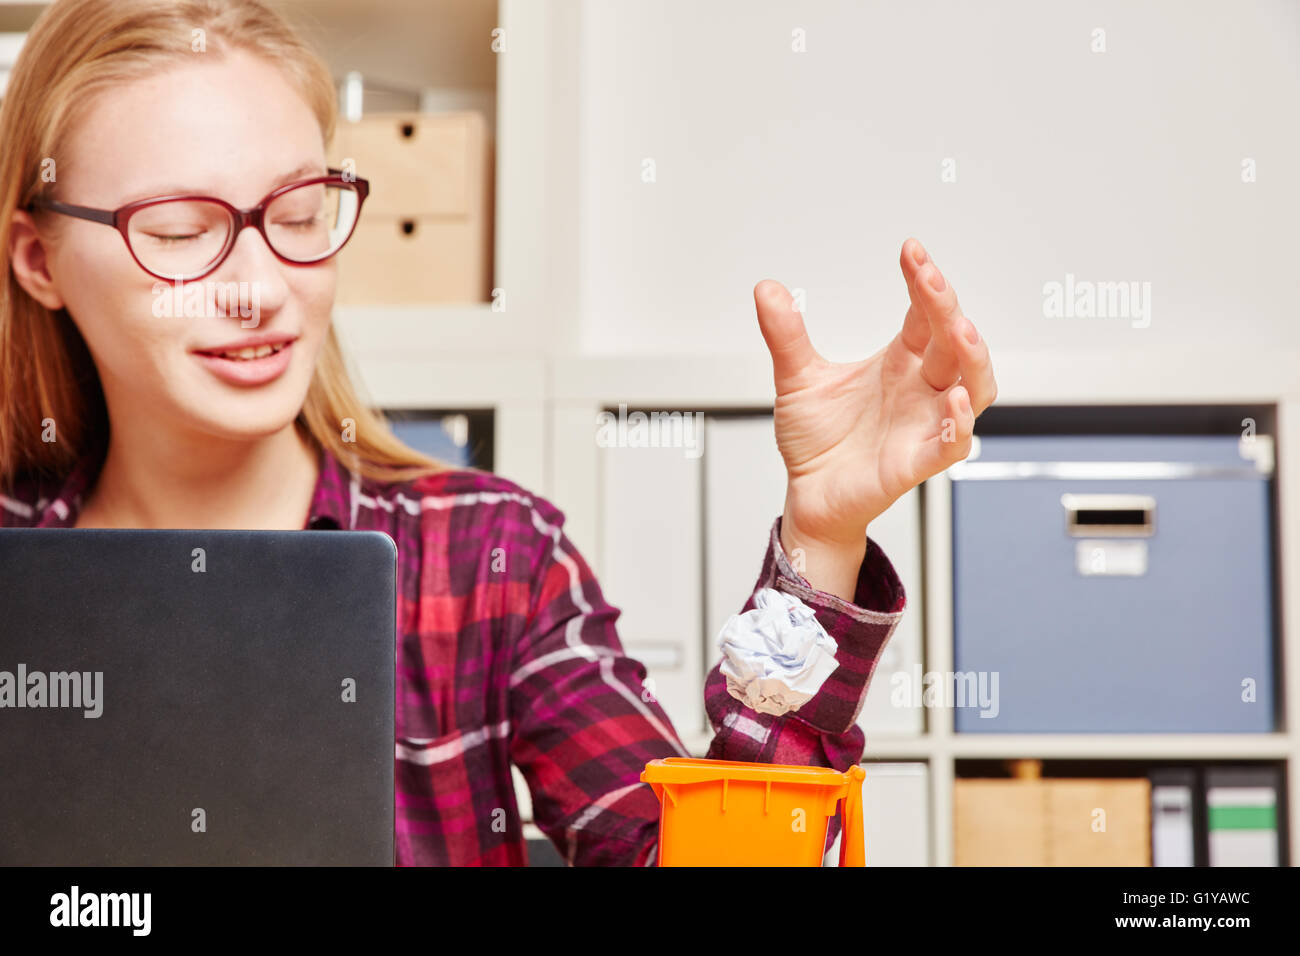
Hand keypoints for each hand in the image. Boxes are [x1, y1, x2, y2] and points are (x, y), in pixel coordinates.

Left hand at [754, 238, 996, 597]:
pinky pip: (952, 443)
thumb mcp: (796, 379)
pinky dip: (958, 423)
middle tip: (929, 276)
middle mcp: (920, 390)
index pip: (925, 315)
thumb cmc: (817, 442)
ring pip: (973, 388)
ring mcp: (924, 424)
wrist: (807, 494)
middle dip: (947, 307)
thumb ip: (786, 335)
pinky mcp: (917, 462)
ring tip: (960, 329)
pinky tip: (952, 398)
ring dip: (973, 359)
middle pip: (953, 343)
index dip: (924, 283)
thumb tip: (767, 289)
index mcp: (900, 363)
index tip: (911, 251)